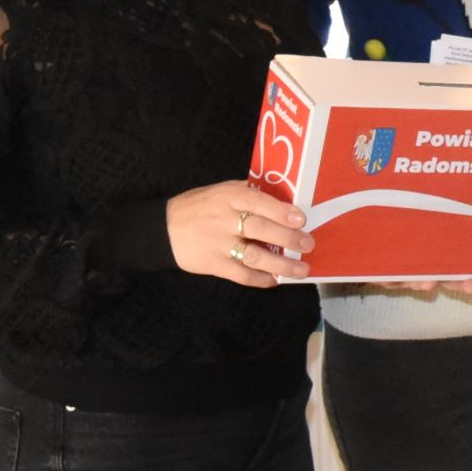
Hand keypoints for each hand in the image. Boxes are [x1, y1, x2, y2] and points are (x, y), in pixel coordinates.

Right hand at [166, 181, 315, 286]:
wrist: (163, 230)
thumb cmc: (200, 206)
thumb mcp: (221, 191)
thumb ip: (248, 193)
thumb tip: (284, 197)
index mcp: (228, 197)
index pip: (257, 201)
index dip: (280, 210)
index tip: (301, 218)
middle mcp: (224, 220)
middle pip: (259, 229)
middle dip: (288, 237)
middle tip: (308, 244)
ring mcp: (218, 245)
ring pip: (254, 256)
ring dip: (281, 264)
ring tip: (302, 269)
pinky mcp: (213, 265)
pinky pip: (241, 275)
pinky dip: (261, 279)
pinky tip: (276, 279)